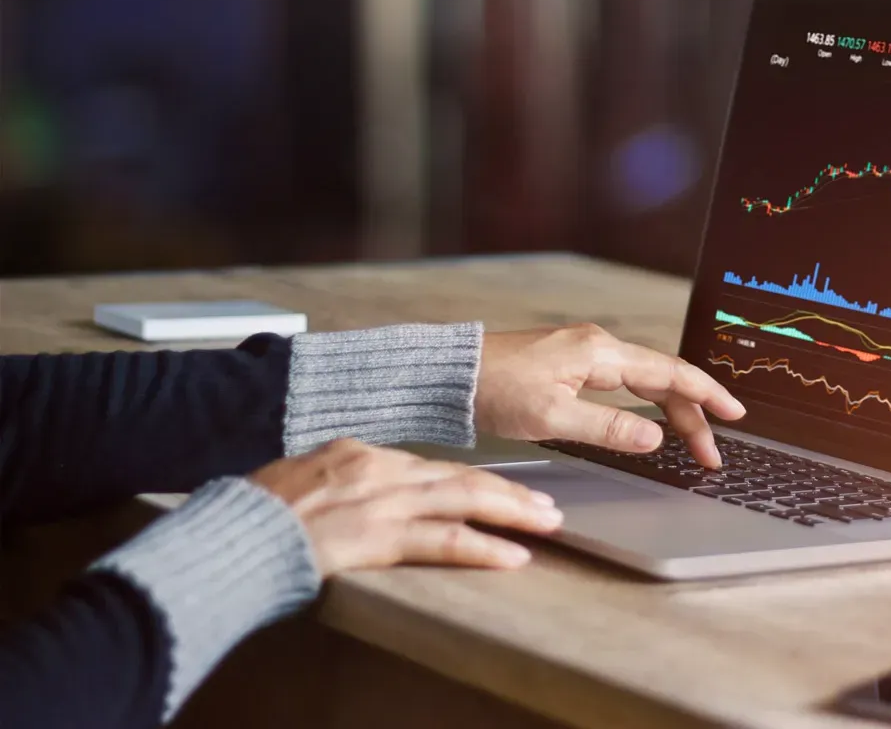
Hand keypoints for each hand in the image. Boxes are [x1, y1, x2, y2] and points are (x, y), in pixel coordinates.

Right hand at [251, 439, 562, 576]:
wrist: (228, 532)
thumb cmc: (251, 513)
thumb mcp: (301, 479)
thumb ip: (341, 482)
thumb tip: (361, 495)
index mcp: (357, 451)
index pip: (429, 466)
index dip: (469, 480)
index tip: (498, 490)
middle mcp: (377, 468)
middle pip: (459, 477)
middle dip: (509, 492)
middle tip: (546, 505)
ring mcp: (380, 500)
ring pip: (465, 500)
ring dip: (512, 512)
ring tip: (546, 523)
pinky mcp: (377, 535)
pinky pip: (444, 540)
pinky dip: (483, 547)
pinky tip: (512, 556)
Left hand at [475, 323, 745, 467]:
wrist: (448, 374)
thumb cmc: (492, 391)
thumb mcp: (552, 418)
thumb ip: (608, 428)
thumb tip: (656, 438)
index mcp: (600, 353)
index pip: (670, 373)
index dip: (706, 395)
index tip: (735, 414)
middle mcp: (598, 345)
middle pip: (663, 378)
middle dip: (692, 415)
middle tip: (711, 454)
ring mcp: (585, 352)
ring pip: (645, 380)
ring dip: (672, 410)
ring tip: (692, 440)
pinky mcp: (570, 362)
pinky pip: (625, 380)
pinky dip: (648, 401)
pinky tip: (652, 419)